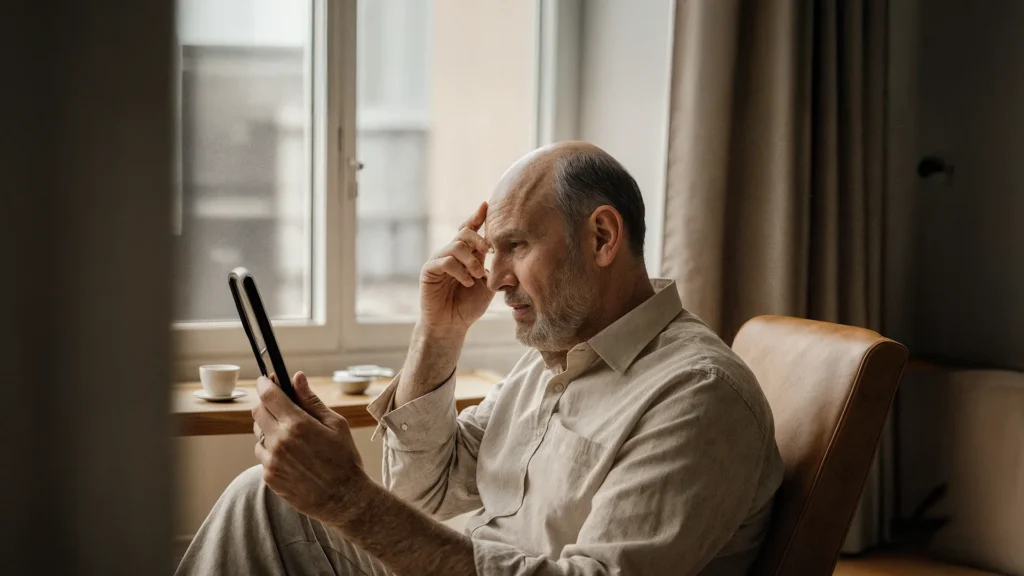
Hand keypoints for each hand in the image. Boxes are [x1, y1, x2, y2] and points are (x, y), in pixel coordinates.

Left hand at [252, 372, 366, 524]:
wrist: (344, 498)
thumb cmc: (344, 459)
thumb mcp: (335, 424)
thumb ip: (311, 400)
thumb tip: (297, 377)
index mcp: (297, 424)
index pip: (268, 395)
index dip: (266, 383)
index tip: (267, 380)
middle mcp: (279, 441)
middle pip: (258, 412)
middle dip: (267, 404)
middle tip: (280, 405)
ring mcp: (271, 460)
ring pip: (258, 434)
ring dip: (269, 429)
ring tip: (292, 436)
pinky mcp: (269, 476)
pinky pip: (262, 455)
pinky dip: (272, 450)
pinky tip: (292, 456)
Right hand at [419, 202, 494, 335]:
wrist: (452, 325)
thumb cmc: (469, 305)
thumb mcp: (488, 285)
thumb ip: (495, 269)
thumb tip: (512, 256)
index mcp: (466, 254)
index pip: (470, 229)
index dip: (477, 216)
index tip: (487, 205)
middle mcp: (451, 253)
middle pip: (464, 232)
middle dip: (479, 240)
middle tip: (490, 252)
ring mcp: (438, 260)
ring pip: (456, 246)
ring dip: (471, 260)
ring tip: (478, 275)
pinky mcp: (429, 271)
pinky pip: (444, 261)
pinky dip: (459, 271)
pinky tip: (467, 282)